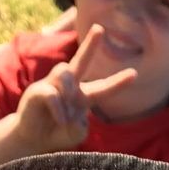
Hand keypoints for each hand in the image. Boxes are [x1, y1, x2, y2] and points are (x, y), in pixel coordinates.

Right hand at [12, 25, 136, 152]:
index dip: (118, 82)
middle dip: (90, 44)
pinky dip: (59, 108)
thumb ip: (80, 128)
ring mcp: (53, 86)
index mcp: (83, 97)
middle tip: (99, 28)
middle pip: (81, 61)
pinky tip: (60, 119)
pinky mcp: (38, 91)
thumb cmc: (57, 134)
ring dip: (68, 91)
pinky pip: (52, 93)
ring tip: (66, 111)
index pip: (103, 88)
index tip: (134, 74)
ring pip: (65, 72)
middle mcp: (69, 87)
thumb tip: (74, 115)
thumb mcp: (75, 135)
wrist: (34, 140)